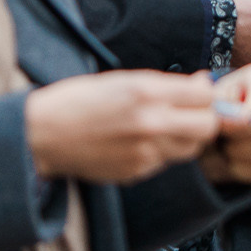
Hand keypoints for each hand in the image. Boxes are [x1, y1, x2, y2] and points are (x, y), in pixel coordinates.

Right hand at [26, 70, 218, 183]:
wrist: (41, 136)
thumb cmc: (78, 100)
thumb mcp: (122, 79)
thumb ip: (165, 84)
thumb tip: (201, 83)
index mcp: (146, 92)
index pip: (205, 96)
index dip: (205, 93)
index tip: (198, 92)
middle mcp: (151, 123)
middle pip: (209, 126)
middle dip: (206, 117)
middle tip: (193, 112)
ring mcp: (145, 152)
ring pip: (192, 147)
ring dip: (188, 136)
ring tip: (166, 126)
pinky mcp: (137, 172)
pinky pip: (167, 161)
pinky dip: (163, 151)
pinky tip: (142, 141)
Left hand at [200, 64, 250, 184]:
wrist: (211, 132)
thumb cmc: (211, 110)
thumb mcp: (207, 100)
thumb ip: (216, 103)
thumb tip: (230, 115)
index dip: (239, 122)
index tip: (220, 126)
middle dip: (238, 136)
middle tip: (221, 137)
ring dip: (238, 153)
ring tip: (224, 147)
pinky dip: (243, 170)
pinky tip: (232, 162)